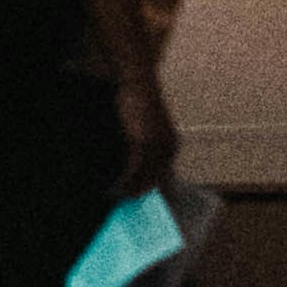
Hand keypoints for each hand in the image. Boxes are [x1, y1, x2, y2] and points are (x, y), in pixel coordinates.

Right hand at [110, 67, 178, 198]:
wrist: (138, 82)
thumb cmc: (140, 101)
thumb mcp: (148, 126)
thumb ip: (147, 144)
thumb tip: (138, 164)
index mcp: (172, 146)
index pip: (166, 177)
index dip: (156, 192)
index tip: (144, 202)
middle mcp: (169, 149)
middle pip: (156, 182)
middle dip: (141, 195)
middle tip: (125, 204)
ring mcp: (156, 147)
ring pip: (145, 179)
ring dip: (130, 191)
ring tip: (116, 197)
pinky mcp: (142, 143)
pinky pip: (134, 169)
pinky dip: (124, 180)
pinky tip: (114, 186)